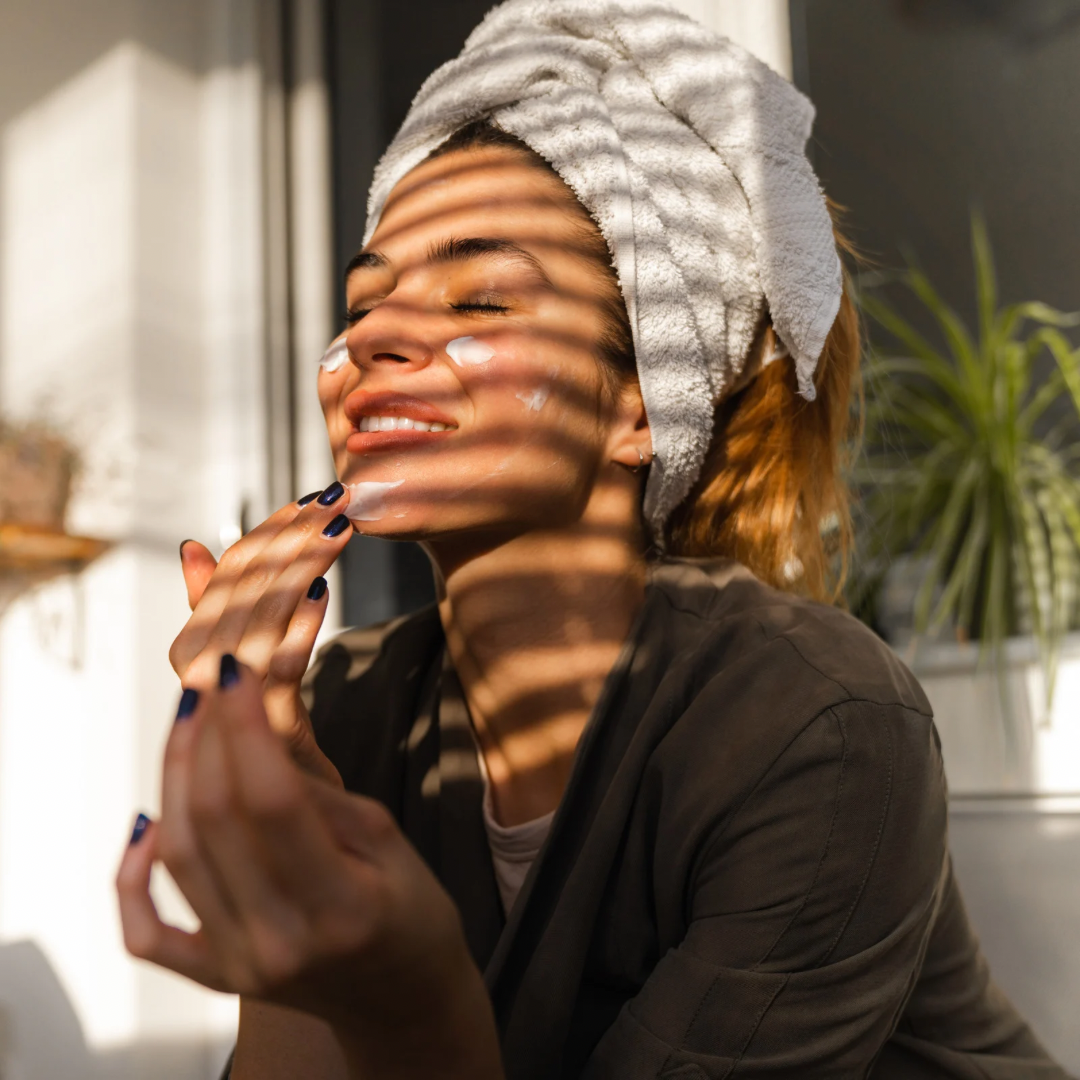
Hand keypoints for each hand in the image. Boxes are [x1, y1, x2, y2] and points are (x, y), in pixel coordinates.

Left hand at [117, 658, 503, 1079]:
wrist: (405, 1000)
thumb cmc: (414, 918)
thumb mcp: (393, 842)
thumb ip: (323, 799)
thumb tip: (258, 745)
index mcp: (339, 907)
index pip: (271, 801)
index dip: (246, 728)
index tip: (238, 675)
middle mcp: (278, 943)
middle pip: (214, 821)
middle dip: (207, 737)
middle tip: (213, 684)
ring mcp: (239, 966)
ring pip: (178, 855)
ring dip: (174, 777)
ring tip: (190, 723)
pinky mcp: (216, 976)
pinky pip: (148, 930)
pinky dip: (131, 876)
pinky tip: (144, 822)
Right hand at [170, 485, 353, 783]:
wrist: (303, 834)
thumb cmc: (279, 746)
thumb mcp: (253, 674)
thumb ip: (221, 613)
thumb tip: (194, 548)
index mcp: (199, 660)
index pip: (227, 579)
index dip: (267, 533)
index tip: (311, 499)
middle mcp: (205, 684)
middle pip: (240, 595)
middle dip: (289, 539)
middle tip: (335, 498)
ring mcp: (235, 716)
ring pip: (256, 627)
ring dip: (297, 569)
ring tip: (337, 527)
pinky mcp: (270, 744)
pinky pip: (279, 678)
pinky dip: (297, 630)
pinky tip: (321, 593)